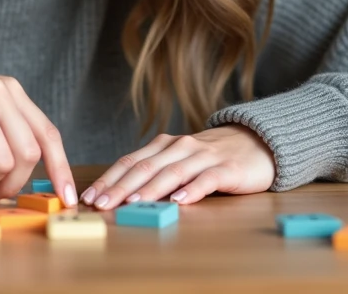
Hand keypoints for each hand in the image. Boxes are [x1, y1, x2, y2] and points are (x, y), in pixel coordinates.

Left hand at [80, 125, 274, 208]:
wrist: (257, 143)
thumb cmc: (212, 158)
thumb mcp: (179, 161)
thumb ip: (155, 173)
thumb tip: (121, 196)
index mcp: (164, 146)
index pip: (129, 162)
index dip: (109, 179)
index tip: (90, 197)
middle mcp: (180, 147)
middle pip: (144, 168)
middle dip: (120, 188)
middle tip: (102, 204)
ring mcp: (203, 157)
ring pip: (171, 173)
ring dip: (149, 189)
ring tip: (133, 203)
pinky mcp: (227, 169)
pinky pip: (207, 180)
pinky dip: (192, 190)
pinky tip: (179, 202)